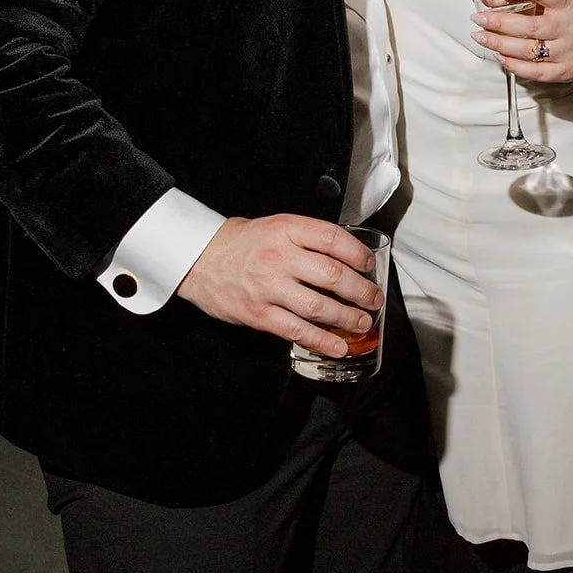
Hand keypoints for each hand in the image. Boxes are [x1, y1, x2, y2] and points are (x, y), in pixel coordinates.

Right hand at [176, 213, 382, 356]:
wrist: (199, 258)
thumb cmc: (242, 242)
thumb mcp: (275, 225)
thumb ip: (306, 238)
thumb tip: (346, 255)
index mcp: (286, 229)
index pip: (332, 239)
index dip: (357, 254)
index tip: (369, 265)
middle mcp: (278, 256)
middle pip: (331, 275)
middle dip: (360, 290)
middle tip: (374, 299)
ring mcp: (268, 287)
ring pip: (318, 306)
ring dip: (347, 318)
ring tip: (363, 323)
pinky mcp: (259, 314)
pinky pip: (297, 331)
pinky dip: (322, 341)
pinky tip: (338, 347)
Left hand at [471, 0, 572, 81]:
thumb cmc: (567, 19)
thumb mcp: (550, 3)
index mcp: (567, 3)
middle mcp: (569, 26)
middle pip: (529, 26)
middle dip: (498, 21)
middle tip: (477, 17)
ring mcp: (567, 51)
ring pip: (527, 49)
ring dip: (498, 43)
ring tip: (480, 36)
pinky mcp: (563, 71)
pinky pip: (533, 71)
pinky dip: (512, 64)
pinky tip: (499, 55)